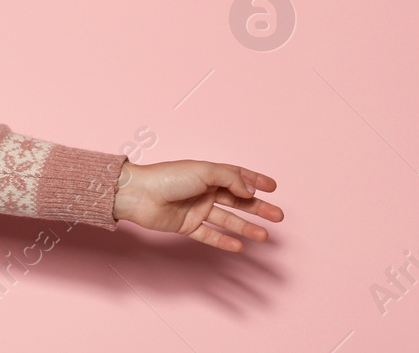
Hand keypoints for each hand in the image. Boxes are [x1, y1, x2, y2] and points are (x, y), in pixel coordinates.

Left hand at [112, 159, 282, 251]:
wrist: (139, 195)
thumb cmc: (168, 177)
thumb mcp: (204, 171)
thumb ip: (230, 179)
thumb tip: (250, 190)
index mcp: (207, 174)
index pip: (237, 176)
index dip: (256, 180)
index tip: (274, 187)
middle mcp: (203, 191)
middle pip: (237, 201)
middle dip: (258, 208)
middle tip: (278, 216)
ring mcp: (195, 209)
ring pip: (227, 220)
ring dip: (246, 227)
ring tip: (265, 236)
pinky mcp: (186, 226)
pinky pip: (209, 235)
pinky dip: (223, 240)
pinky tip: (239, 246)